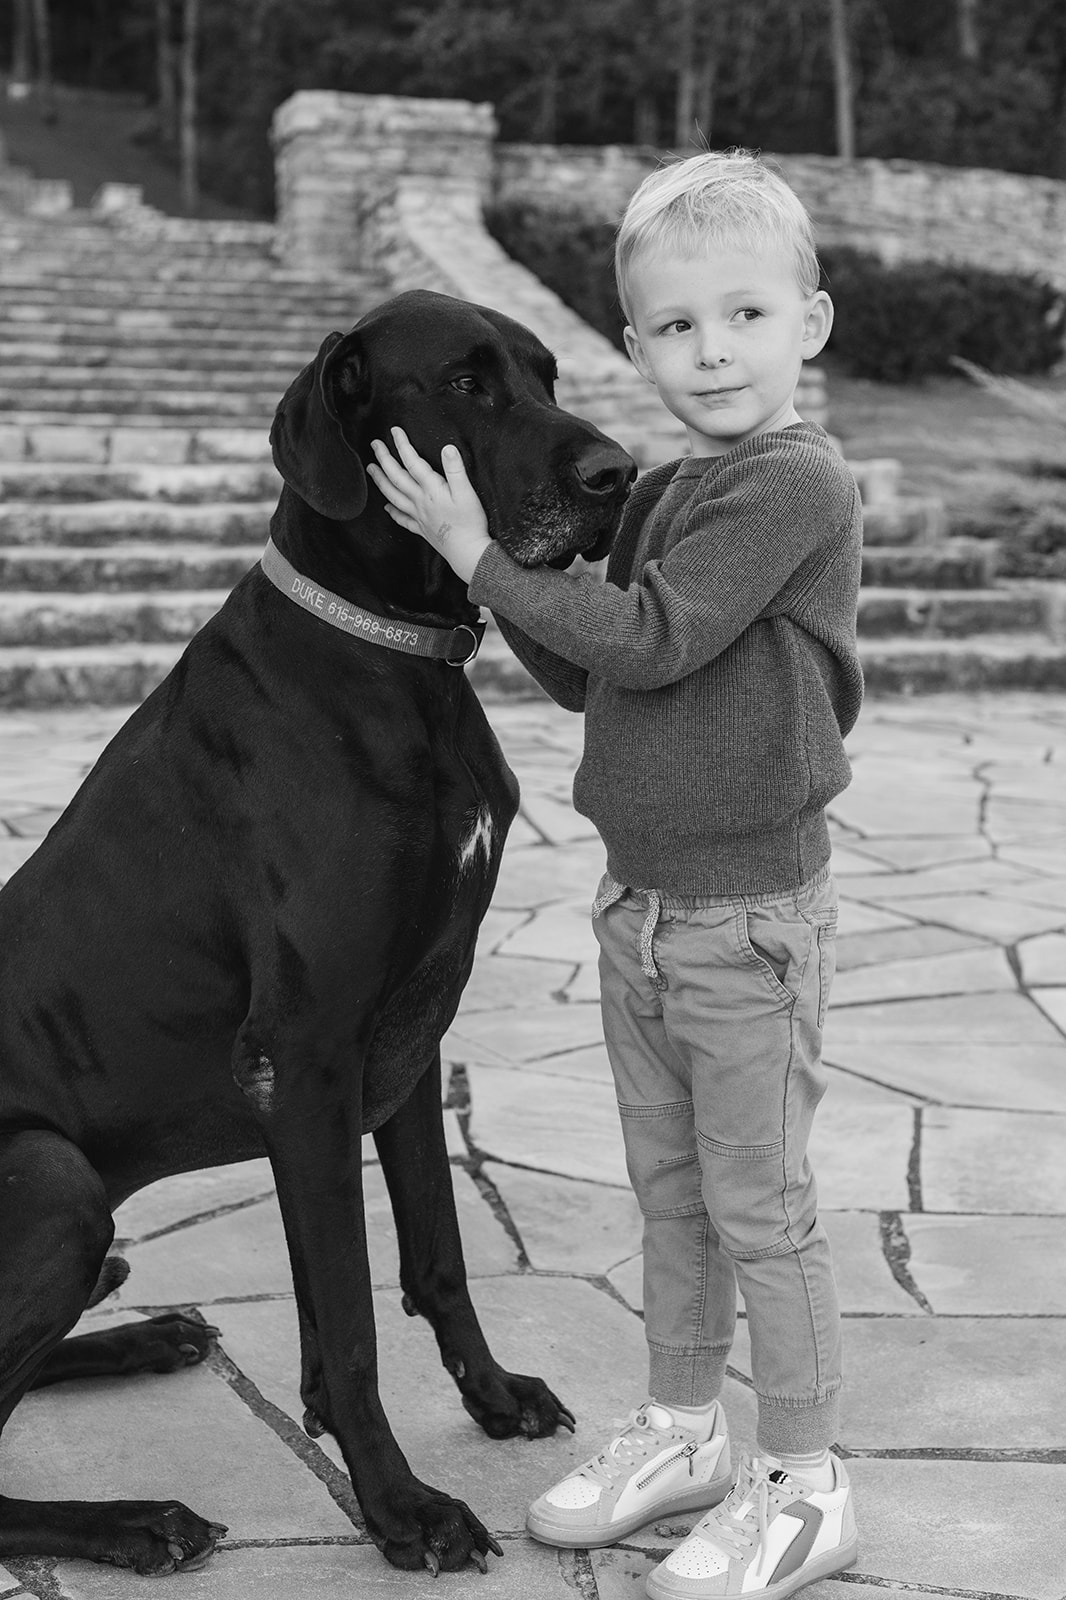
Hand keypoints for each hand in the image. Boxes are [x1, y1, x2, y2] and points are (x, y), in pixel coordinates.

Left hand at [367, 428, 491, 584]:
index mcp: (431, 489)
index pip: (412, 462)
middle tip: (375, 444)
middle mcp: (420, 501)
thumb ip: (455, 470)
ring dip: (381, 481)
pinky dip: (392, 512)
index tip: (394, 431)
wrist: (467, 552)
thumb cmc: (470, 523)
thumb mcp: (467, 493)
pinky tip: (386, 508)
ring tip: (371, 469)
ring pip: (393, 496)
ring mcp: (418, 516)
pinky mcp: (421, 529)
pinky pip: (402, 519)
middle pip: (396, 477)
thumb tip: (447, 448)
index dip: (402, 445)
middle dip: (384, 459)